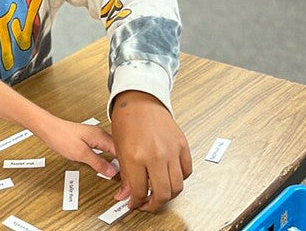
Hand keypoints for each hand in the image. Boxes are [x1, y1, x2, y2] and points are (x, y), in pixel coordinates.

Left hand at [35, 118, 118, 177]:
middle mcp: (100, 134)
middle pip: (117, 150)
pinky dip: (106, 156)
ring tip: (116, 171)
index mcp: (101, 136)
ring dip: (113, 159)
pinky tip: (104, 162)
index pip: (121, 151)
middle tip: (123, 177)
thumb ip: (98, 163)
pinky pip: (103, 147)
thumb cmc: (61, 137)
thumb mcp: (81, 154)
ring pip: (110, 148)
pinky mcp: (88, 138)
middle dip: (121, 163)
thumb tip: (111, 171)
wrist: (48, 128)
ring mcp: (94, 135)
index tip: (127, 175)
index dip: (125, 164)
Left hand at [111, 90, 191, 211]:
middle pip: (162, 194)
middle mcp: (156, 155)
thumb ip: (126, 176)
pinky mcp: (182, 145)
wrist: (140, 100)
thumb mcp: (119, 149)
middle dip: (153, 205)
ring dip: (168, 195)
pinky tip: (169, 178)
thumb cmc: (127, 121)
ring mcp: (172, 151)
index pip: (139, 191)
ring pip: (177, 186)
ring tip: (158, 193)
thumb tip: (126, 196)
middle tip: (147, 204)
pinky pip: (186, 171)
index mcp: (136, 156)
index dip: (135, 202)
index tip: (133, 204)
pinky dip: (179, 179)